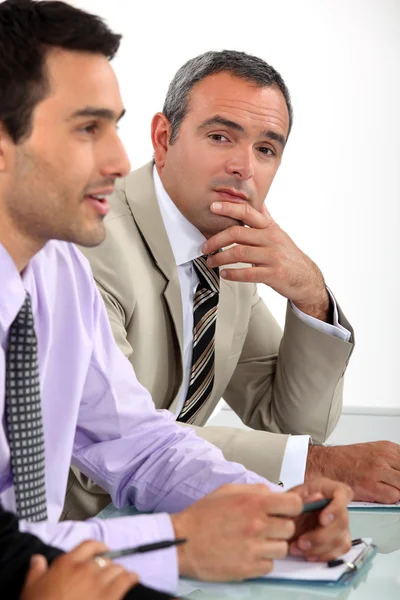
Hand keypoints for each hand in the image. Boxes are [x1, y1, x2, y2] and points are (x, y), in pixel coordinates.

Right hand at [20, 541, 138, 599]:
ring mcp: (98, 582)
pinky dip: (131, 578)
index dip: (99, 546)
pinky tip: (132, 579)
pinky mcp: (109, 596)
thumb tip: (37, 559)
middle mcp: (85, 568)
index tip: (103, 549)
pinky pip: (126, 581)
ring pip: (116, 569)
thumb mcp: (31, 587)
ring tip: (120, 576)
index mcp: (67, 563)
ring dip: (118, 572)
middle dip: (107, 565)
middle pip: (104, 559)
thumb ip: (37, 570)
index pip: (88, 545)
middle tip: (107, 573)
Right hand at [171, 483, 301, 580]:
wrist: (183, 541)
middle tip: (265, 528)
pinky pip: (270, 565)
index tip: (284, 511)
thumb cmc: (203, 515)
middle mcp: (257, 524)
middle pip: (289, 528)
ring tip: (255, 542)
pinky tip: (248, 553)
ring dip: (272, 545)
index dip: (291, 508)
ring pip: (282, 548)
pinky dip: (262, 561)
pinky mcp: (248, 568)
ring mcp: (254, 548)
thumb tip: (274, 493)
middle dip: (280, 527)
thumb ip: (254, 490)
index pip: (293, 504)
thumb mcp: (227, 491)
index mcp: (253, 502)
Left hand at [203, 202, 329, 320]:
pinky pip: (249, 273)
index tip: (213, 207)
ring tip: (211, 261)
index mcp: (269, 228)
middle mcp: (271, 239)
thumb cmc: (288, 255)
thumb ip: (265, 218)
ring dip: (220, 258)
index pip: (248, 212)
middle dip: (217, 240)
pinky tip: (225, 274)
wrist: (306, 277)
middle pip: (238, 233)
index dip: (229, 208)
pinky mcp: (273, 274)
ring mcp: (272, 256)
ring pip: (240, 253)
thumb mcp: (278, 233)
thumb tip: (258, 201)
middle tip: (205, 247)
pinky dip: (233, 274)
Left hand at [289, 477, 352, 561]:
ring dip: (319, 549)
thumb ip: (303, 498)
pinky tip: (308, 555)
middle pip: (342, 522)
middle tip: (301, 542)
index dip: (336, 508)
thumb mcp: (293, 495)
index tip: (322, 520)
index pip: (344, 494)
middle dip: (321, 536)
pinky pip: (338, 552)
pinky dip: (322, 556)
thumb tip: (317, 498)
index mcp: (331, 489)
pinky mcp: (339, 541)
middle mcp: (340, 507)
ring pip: (341, 540)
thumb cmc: (293, 500)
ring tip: (298, 549)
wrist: (289, 513)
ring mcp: (341, 525)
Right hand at [306, 441, 399, 502]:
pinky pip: (393, 497)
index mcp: (387, 447)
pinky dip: (389, 498)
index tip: (398, 476)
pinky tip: (378, 492)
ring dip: (397, 490)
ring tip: (384, 488)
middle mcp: (384, 457)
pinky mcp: (370, 486)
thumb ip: (393, 461)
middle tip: (391, 482)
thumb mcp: (375, 451)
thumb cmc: (348, 460)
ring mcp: (377, 471)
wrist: (327, 464)